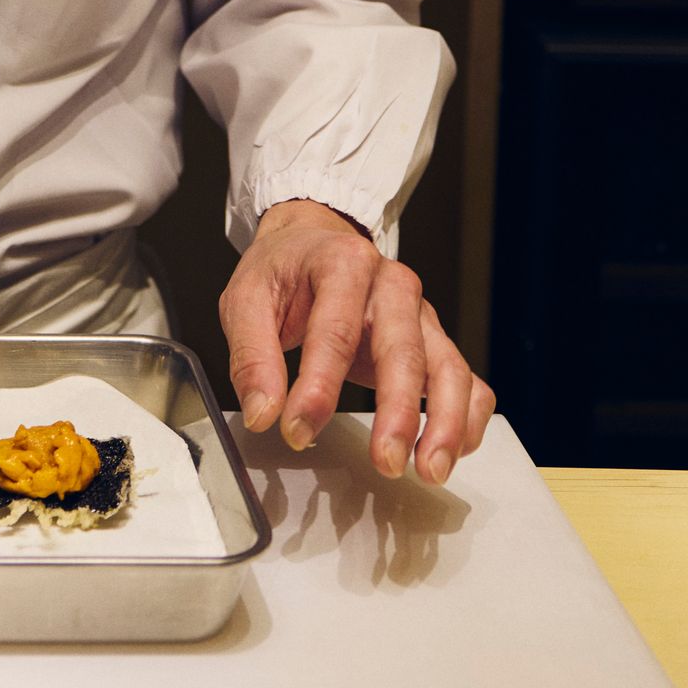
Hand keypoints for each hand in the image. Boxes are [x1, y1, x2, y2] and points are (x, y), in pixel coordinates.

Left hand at [218, 198, 494, 484]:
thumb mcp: (246, 299)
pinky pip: (467, 379)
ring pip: (449, 367)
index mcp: (343, 262)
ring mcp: (420, 313)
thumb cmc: (282, 272)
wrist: (311, 242)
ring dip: (446, 423)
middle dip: (398, 411)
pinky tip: (451, 450)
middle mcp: (391, 284)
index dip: (318, 387)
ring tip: (428, 470)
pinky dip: (467, 417)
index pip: (335, 330)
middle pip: (404, 350)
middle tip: (384, 462)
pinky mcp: (434, 340)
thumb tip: (263, 413)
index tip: (298, 430)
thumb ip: (252, 356)